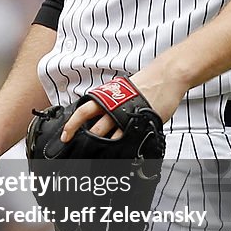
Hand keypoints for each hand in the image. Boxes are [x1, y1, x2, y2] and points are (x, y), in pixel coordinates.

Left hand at [60, 65, 187, 141]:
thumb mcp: (121, 90)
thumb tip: (99, 114)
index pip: (83, 111)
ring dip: (100, 145)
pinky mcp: (139, 123)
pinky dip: (120, 147)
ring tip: (95, 153)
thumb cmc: (144, 83)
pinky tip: (117, 152)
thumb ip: (110, 101)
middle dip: (82, 138)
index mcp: (106, 97)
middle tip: (76, 147)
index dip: (72, 124)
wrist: (166, 77)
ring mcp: (126, 116)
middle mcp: (113, 106)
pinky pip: (126, 139)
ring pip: (107, 134)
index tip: (65, 135)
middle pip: (92, 126)